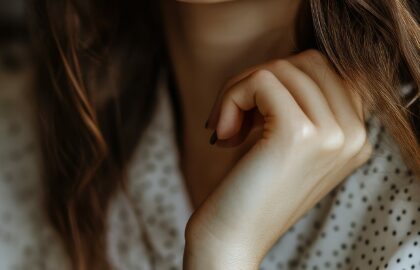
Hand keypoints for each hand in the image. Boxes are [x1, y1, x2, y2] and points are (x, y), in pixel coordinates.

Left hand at [183, 49, 372, 268]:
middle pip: (308, 62)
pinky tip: (223, 134)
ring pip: (282, 68)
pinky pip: (261, 80)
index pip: (326, 71)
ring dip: (239, 90)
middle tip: (235, 117)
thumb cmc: (252, 189)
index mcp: (355, 137)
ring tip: (227, 128)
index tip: (254, 114)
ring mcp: (333, 134)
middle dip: (260, 79)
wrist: (233, 239)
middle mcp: (355, 135)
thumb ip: (300, 104)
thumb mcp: (288, 143)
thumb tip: (278, 67)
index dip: (283, 81)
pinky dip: (231, 97)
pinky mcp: (299, 133)